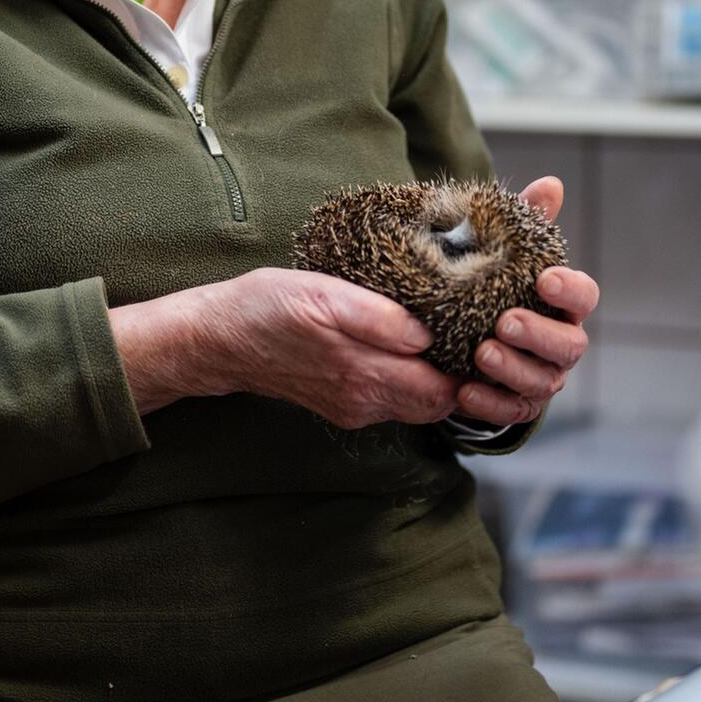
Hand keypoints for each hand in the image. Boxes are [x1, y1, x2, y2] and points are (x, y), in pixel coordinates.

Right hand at [110, 267, 460, 428]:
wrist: (216, 338)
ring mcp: (353, 406)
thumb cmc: (265, 307)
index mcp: (364, 376)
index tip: (484, 334)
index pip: (445, 391)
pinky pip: (392, 397)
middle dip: (463, 374)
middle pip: (438, 402)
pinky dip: (411, 376)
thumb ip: (377, 318)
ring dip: (438, 375)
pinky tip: (410, 344)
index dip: (472, 369)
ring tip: (450, 333)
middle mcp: (364, 401)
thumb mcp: (321, 295)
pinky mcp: (342, 402)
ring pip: (417, 402)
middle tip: (477, 330)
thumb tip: (427, 335)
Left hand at [453, 175, 599, 426]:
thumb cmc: (498, 286)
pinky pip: (511, 411)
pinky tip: (464, 390)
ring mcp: (543, 377)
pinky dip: (490, 403)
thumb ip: (529, 223)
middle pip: (569, 345)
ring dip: (513, 369)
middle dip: (538, 335)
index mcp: (563, 303)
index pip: (584, 296)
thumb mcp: (507, 252)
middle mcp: (561, 343)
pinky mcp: (517, 404)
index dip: (570, 289)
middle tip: (504, 321)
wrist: (471, 336)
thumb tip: (550, 184)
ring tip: (480, 353)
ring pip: (543, 382)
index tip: (544, 278)